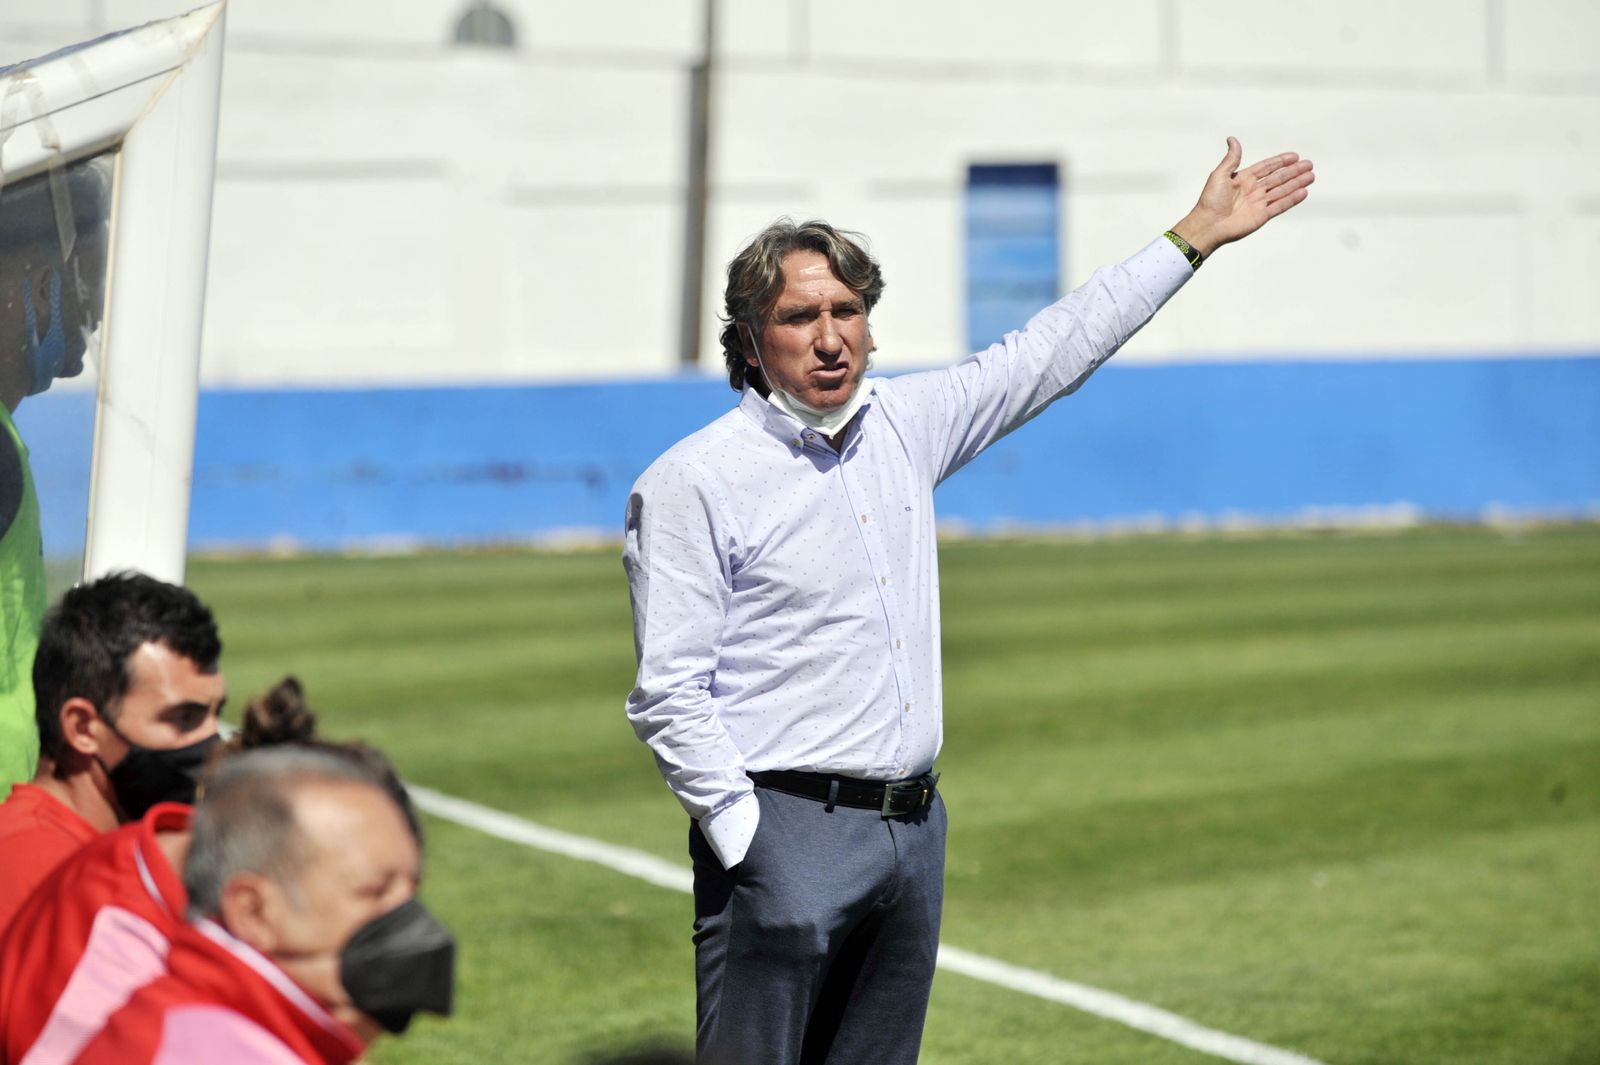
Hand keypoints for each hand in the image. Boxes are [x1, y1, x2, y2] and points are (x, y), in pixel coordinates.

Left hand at [1172, 136, 1313, 257]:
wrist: (1208, 225)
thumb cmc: (1210, 201)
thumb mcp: (1220, 175)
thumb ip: (1231, 158)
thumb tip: (1232, 139)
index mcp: (1243, 179)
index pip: (1266, 167)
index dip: (1280, 161)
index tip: (1295, 156)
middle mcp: (1253, 190)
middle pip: (1278, 178)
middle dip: (1294, 171)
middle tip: (1309, 164)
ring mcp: (1258, 204)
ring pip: (1282, 190)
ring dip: (1297, 183)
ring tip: (1311, 176)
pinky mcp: (1262, 216)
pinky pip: (1280, 206)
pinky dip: (1292, 199)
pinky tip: (1304, 192)